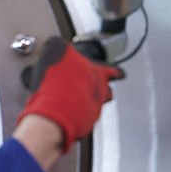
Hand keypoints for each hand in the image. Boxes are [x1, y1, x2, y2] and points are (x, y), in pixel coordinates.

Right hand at [17, 37, 123, 152]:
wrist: (51, 113)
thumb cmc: (57, 83)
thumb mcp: (55, 50)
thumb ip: (60, 45)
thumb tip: (57, 44)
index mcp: (97, 73)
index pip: (112, 70)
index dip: (114, 70)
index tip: (119, 73)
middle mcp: (98, 93)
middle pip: (107, 91)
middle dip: (102, 89)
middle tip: (92, 87)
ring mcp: (91, 111)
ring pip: (95, 107)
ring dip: (86, 103)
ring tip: (73, 101)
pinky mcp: (81, 127)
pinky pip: (80, 121)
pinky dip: (73, 117)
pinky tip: (61, 112)